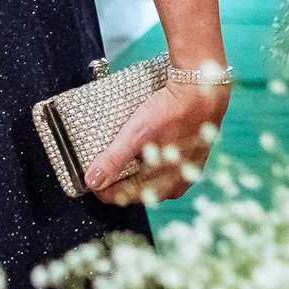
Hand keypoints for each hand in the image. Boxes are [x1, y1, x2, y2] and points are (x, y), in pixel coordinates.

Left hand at [84, 78, 230, 206]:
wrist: (201, 92)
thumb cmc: (172, 113)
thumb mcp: (136, 135)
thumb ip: (114, 160)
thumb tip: (92, 182)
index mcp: (163, 188)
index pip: (118, 196)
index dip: (99, 184)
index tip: (87, 168)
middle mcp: (173, 187)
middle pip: (131, 189)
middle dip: (113, 175)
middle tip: (98, 156)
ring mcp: (180, 174)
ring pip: (143, 178)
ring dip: (127, 167)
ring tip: (115, 148)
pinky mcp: (183, 160)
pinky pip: (155, 167)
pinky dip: (142, 159)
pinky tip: (136, 146)